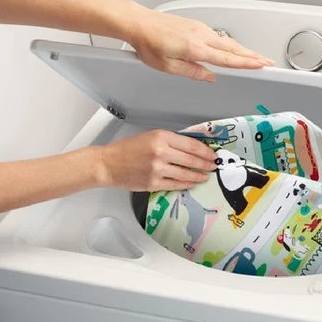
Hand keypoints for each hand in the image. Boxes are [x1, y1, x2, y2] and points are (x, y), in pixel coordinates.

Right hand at [97, 129, 216, 191]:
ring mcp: (157, 170)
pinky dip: (186, 184)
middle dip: (205, 164)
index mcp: (160, 137)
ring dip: (198, 176)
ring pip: (185, 174)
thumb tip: (191, 148)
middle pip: (191, 160)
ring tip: (205, 176)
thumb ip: (170, 141)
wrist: (108, 164)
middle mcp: (160, 153)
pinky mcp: (153, 184)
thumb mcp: (150, 136)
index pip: (191, 145)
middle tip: (213, 166)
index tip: (212, 154)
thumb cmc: (127, 149)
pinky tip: (192, 183)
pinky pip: (175, 185)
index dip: (205, 151)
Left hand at [124, 2, 273, 81]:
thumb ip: (193, 72)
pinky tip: (231, 48)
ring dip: (242, 49)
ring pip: (227, 41)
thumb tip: (210, 77)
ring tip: (254, 57)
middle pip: (233, 47)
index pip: (227, 58)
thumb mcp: (169, 67)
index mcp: (196, 48)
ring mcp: (199, 29)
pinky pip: (218, 36)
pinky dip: (229, 44)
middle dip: (252, 55)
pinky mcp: (195, 26)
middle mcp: (201, 36)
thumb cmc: (149, 44)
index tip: (260, 65)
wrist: (139, 23)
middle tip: (266, 61)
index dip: (246, 63)